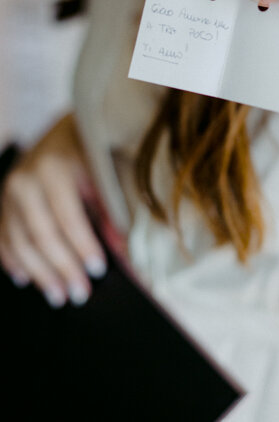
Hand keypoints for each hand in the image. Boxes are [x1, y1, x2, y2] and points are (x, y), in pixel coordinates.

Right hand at [0, 114, 106, 307]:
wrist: (65, 127)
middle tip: (79, 294)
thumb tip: (123, 250)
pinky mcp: (2, 202)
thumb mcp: (105, 170)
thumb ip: (111, 208)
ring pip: (19, 241)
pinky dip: (13, 261)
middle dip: (61, 268)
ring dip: (39, 273)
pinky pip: (3, 238)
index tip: (98, 270)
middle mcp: (25, 179)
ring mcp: (8, 192)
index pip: (68, 216)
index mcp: (54, 167)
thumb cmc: (92, 150)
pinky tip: (25, 279)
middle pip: (41, 234)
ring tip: (59, 296)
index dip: (82, 246)